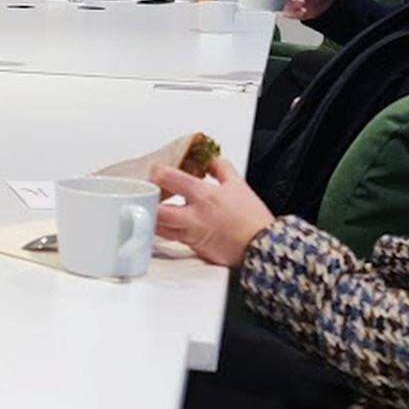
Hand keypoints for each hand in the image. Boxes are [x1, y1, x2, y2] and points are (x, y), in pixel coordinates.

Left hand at [150, 157, 274, 267]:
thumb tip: (210, 159)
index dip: (158, 173)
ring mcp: (192, 235)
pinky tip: (167, 225)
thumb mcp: (239, 184)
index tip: (155, 171)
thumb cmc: (252, 218)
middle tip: (146, 195)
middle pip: (157, 211)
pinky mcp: (194, 249)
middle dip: (148, 202)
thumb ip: (221, 168)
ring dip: (153, 219)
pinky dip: (167, 232)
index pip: (171, 180)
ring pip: (160, 229)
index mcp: (204, 196)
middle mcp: (194, 217)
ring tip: (153, 210)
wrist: (262, 246)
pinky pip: (174, 240)